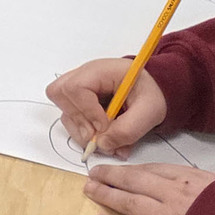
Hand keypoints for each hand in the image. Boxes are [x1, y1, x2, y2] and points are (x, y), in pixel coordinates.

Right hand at [45, 59, 166, 158]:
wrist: (154, 93)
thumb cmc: (152, 94)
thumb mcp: (149, 112)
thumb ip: (127, 130)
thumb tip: (102, 144)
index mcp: (103, 70)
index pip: (76, 86)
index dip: (86, 110)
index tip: (104, 125)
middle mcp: (86, 76)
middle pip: (60, 95)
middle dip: (79, 121)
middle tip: (100, 134)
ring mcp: (80, 89)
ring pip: (64, 112)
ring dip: (82, 132)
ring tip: (108, 140)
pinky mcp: (80, 103)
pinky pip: (71, 121)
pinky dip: (84, 134)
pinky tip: (105, 138)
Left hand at [84, 162, 214, 214]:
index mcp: (190, 177)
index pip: (154, 169)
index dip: (134, 169)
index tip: (119, 168)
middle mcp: (174, 192)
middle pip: (136, 181)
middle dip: (112, 176)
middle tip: (92, 174)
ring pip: (130, 203)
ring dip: (107, 196)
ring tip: (89, 191)